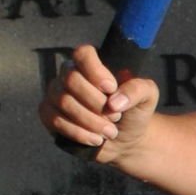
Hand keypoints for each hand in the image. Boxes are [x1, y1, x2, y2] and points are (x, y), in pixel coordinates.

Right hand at [39, 43, 160, 159]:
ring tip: (110, 131)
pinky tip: (95, 140)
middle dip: (97, 103)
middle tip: (116, 116)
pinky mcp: (48, 114)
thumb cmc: (133, 112)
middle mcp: (69, 75)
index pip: (82, 54)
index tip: (111, 88)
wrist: (125, 140)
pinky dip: (79, 133)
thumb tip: (114, 101)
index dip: (95, 70)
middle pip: (72, 79)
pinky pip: (55, 120)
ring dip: (92, 121)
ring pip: (65, 102)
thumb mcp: (147, 97)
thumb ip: (138, 88)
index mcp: (91, 65)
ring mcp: (56, 94)